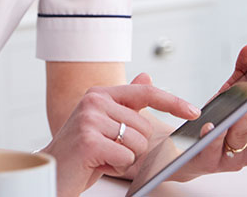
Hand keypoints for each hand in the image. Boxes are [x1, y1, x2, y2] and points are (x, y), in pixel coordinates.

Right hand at [41, 72, 200, 196]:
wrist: (52, 170)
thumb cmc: (81, 149)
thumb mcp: (104, 122)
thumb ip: (126, 101)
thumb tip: (147, 77)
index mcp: (100, 94)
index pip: (146, 93)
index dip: (173, 102)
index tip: (194, 111)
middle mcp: (94, 101)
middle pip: (145, 128)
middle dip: (133, 147)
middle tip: (108, 150)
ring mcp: (90, 120)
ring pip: (137, 145)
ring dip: (124, 159)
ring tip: (101, 157)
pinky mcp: (89, 141)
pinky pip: (125, 158)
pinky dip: (115, 167)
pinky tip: (97, 164)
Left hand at [171, 44, 246, 180]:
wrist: (186, 151)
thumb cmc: (214, 122)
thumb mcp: (228, 93)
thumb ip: (242, 71)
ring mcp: (234, 159)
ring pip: (242, 135)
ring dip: (244, 116)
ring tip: (246, 99)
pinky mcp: (211, 164)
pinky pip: (215, 149)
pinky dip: (214, 136)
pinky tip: (211, 124)